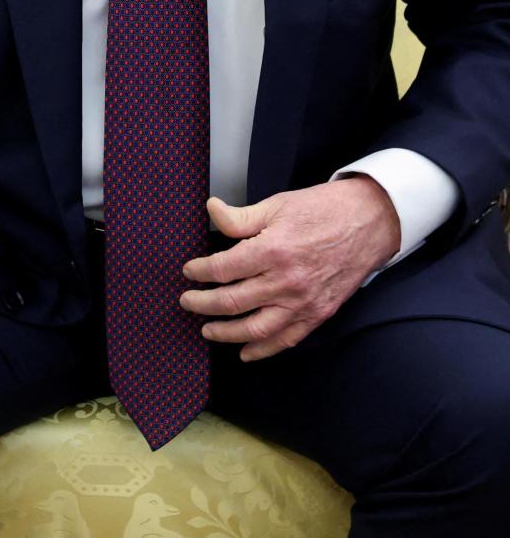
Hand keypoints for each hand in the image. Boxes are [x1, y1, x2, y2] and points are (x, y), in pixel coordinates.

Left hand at [178, 177, 401, 360]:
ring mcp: (303, 302)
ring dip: (226, 333)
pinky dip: (263, 349)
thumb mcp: (276, 205)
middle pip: (232, 302)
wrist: (369, 222)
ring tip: (207, 330)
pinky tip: (245, 352)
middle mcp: (286, 282)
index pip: (222, 269)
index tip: (189, 271)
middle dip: (203, 305)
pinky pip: (287, 339)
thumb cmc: (323, 210)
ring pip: (256, 328)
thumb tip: (211, 211)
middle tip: (188, 302)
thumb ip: (240, 218)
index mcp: (272, 251)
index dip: (199, 272)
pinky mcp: (319, 313)